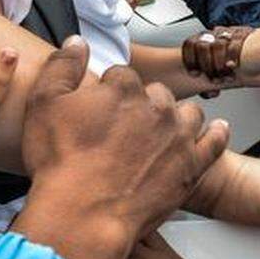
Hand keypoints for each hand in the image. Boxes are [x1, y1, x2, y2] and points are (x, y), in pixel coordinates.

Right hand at [14, 37, 230, 258]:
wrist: (83, 214)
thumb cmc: (62, 164)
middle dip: (143, 104)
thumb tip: (76, 43)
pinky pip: (214, 142)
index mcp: (124, 88)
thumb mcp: (43, 104)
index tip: (103, 105)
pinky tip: (215, 130)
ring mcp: (177, 136)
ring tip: (162, 130)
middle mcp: (156, 107)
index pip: (123, 75)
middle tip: (126, 127)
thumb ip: (62, 67)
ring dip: (176, 117)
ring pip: (187, 113)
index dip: (110, 90)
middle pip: (156, 93)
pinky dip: (216, 134)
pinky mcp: (191, 166)